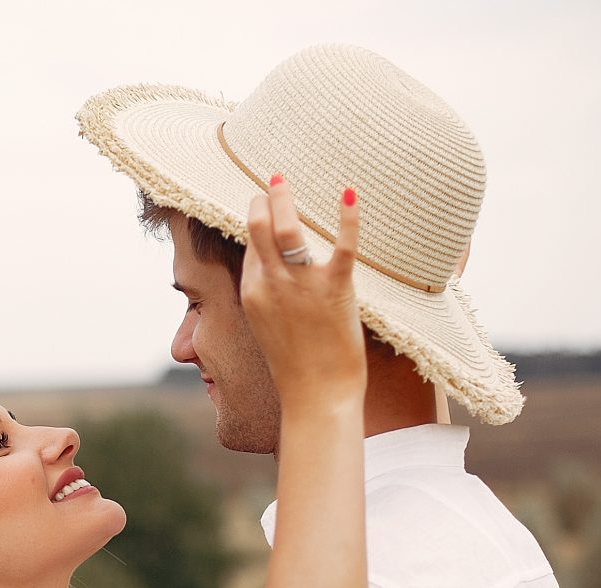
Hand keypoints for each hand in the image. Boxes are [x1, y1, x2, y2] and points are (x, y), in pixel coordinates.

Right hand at [238, 175, 365, 406]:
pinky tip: (350, 195)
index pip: (250, 245)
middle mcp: (270, 284)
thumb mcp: (268, 328)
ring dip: (284, 198)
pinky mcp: (334, 289)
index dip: (256, 221)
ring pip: (286, 229)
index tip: (263, 205)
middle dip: (263, 200)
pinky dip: (347, 218)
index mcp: (252, 294)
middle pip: (258, 228)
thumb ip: (268, 298)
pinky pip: (341, 246)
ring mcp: (300, 286)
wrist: (316, 394)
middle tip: (272, 184)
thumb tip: (274, 279)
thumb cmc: (296, 368)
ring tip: (284, 180)